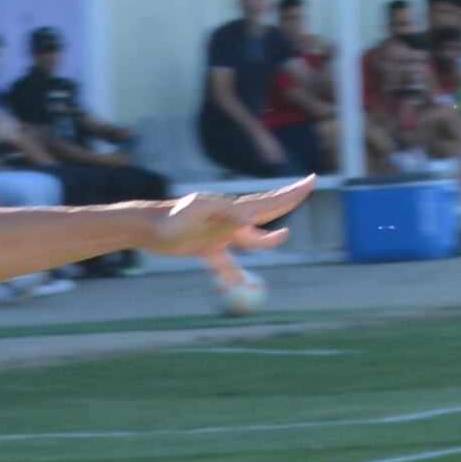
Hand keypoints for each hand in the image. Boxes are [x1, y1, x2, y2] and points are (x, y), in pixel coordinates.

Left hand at [158, 178, 312, 260]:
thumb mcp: (199, 210)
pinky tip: (240, 282)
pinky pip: (227, 264)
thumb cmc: (172, 217)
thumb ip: (227, 211)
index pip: (270, 202)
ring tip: (284, 235)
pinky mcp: (206, 249)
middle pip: (268, 213)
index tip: (312, 180)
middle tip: (308, 187)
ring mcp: (220, 234)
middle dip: (288, 201)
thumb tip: (252, 219)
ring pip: (252, 240)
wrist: (148, 228)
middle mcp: (232, 220)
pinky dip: (235, 273)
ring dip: (269, 239)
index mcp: (234, 210)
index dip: (292, 193)